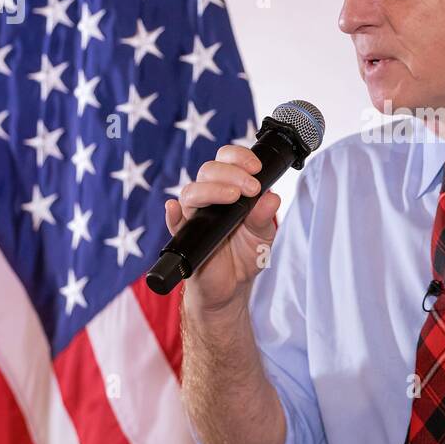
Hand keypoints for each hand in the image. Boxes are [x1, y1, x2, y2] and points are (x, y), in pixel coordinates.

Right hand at [164, 144, 280, 315]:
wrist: (232, 286)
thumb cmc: (245, 254)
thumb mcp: (263, 236)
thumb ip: (265, 217)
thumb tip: (271, 197)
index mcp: (228, 189)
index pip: (227, 161)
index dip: (239, 157)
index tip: (256, 168)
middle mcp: (209, 197)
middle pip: (208, 170)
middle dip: (232, 173)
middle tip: (251, 188)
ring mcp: (194, 215)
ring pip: (191, 191)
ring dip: (211, 189)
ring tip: (232, 197)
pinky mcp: (184, 236)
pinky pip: (173, 222)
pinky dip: (172, 214)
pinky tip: (174, 209)